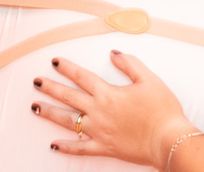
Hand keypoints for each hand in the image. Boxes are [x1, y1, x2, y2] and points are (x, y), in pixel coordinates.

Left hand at [32, 53, 196, 164]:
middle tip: (35, 82)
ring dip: (50, 113)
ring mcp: (99, 132)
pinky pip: (80, 149)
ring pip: (69, 121)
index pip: (82, 77)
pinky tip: (53, 145)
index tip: (54, 62)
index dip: (67, 68)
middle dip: (50, 88)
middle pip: (69, 97)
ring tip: (35, 108)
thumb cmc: (162, 111)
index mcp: (108, 94)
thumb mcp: (149, 80)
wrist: (169, 140)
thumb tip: (114, 53)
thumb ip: (130, 64)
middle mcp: (99, 112)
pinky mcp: (104, 148)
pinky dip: (66, 147)